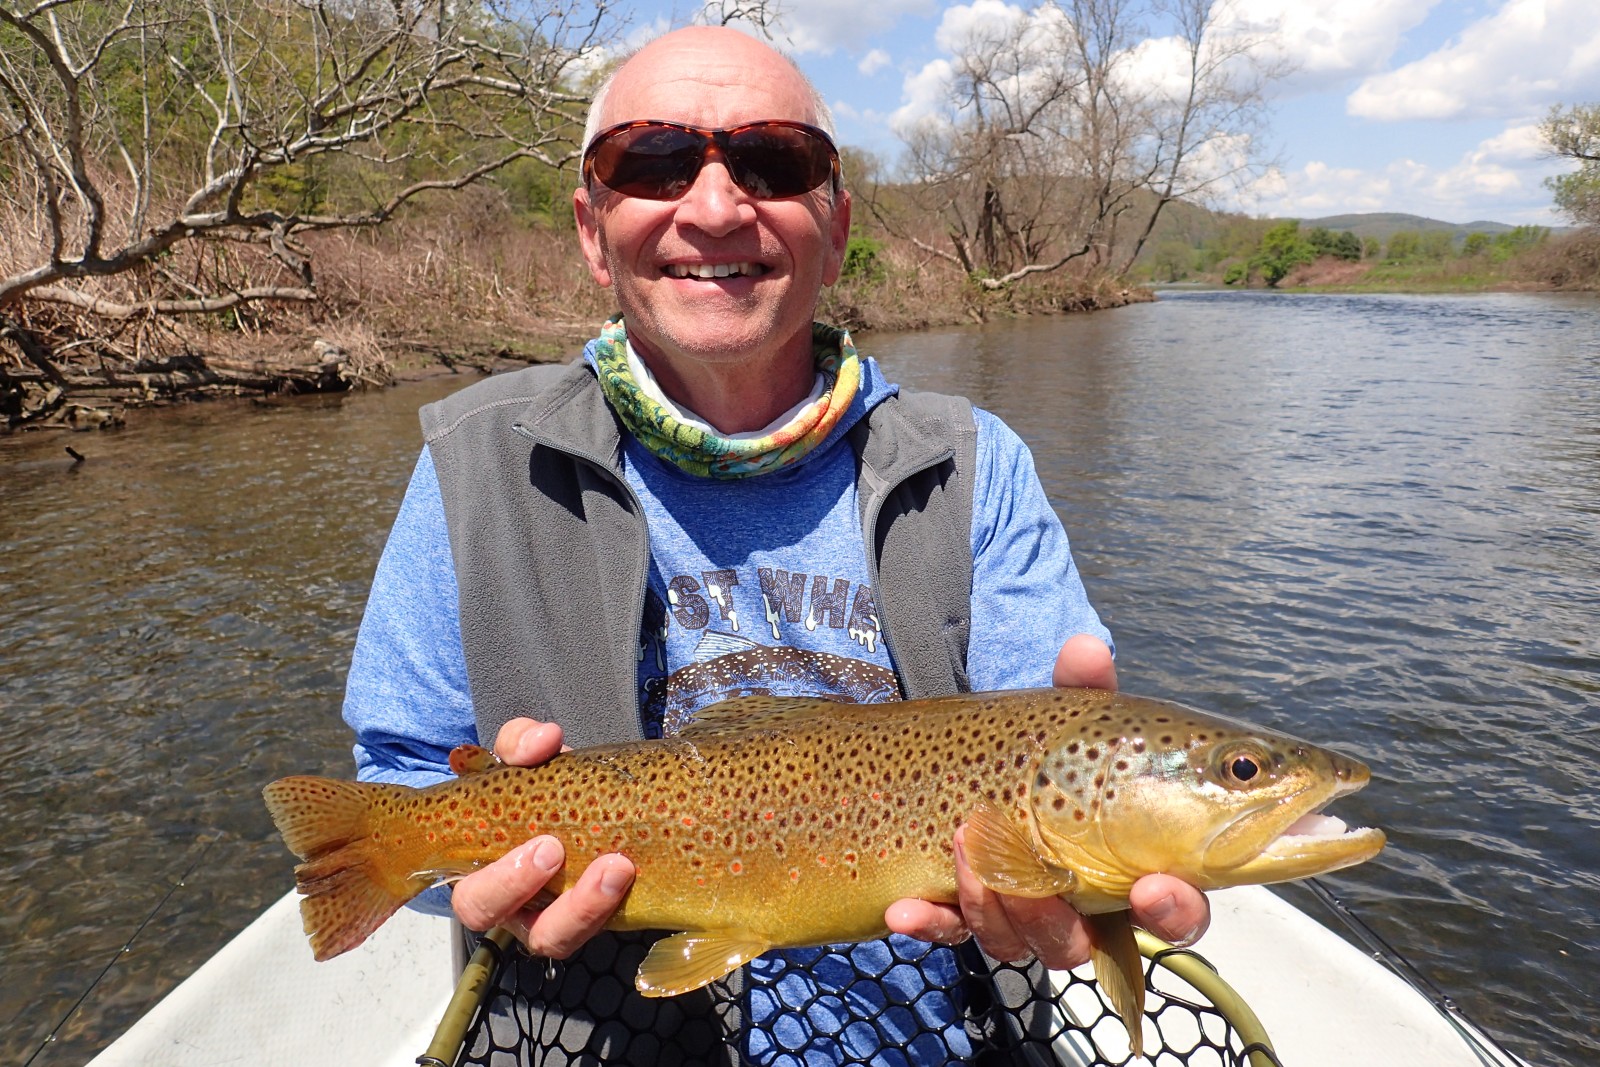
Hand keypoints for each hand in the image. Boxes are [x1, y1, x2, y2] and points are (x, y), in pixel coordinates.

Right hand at [449, 718, 635, 957]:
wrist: (587, 803)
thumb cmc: (538, 788)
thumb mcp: (523, 759)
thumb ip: (522, 743)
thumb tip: (544, 740)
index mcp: (481, 871)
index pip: (467, 894)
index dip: (499, 880)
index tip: (541, 843)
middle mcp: (510, 905)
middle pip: (494, 919)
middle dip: (519, 886)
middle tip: (555, 849)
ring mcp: (549, 918)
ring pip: (552, 937)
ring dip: (583, 908)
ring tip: (617, 868)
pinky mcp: (592, 919)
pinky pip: (601, 927)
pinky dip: (617, 904)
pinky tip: (636, 874)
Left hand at [885, 634, 1208, 964]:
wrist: (974, 759)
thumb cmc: (1054, 748)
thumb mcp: (1072, 716)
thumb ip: (1087, 687)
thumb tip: (1085, 647)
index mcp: (1136, 866)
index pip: (1175, 909)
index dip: (1174, 909)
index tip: (1155, 888)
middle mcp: (1083, 907)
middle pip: (1089, 946)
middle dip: (1066, 924)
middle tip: (1043, 886)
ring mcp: (1022, 916)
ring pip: (1018, 941)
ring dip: (994, 904)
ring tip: (967, 846)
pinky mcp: (967, 916)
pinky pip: (952, 933)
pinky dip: (931, 923)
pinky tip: (905, 910)